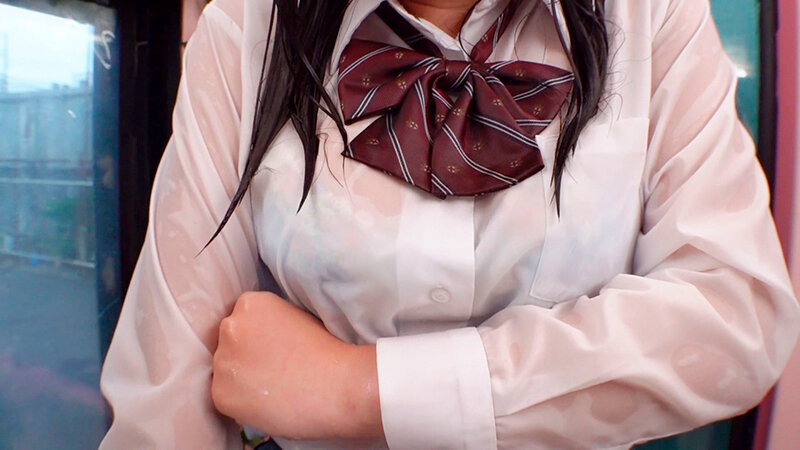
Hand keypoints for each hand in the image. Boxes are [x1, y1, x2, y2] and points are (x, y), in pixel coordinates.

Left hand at [211, 292, 382, 439]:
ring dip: (241, 379)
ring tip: (271, 389)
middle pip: (229, 342)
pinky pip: (225, 397)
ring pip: (226, 370)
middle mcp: (230, 327)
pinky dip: (241, 402)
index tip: (272, 350)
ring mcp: (223, 361)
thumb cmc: (327, 350)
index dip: (256, 337)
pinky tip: (266, 403)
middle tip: (271, 370)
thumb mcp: (297, 317)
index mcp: (249, 303)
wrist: (336, 385)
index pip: (242, 320)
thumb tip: (260, 337)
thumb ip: (270, 322)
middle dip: (245, 355)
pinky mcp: (220, 394)